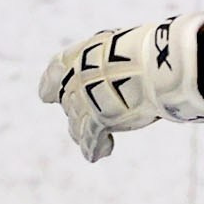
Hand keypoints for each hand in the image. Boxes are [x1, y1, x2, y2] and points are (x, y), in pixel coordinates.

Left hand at [37, 13, 203, 163]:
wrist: (157, 62)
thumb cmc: (151, 51)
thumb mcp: (126, 48)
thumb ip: (117, 61)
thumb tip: (130, 71)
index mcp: (82, 55)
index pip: (55, 69)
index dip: (51, 83)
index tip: (47, 95)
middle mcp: (77, 78)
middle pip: (69, 103)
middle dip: (80, 112)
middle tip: (96, 119)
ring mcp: (85, 100)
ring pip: (76, 124)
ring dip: (85, 133)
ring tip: (97, 141)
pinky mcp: (98, 119)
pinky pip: (91, 139)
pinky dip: (95, 148)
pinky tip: (99, 154)